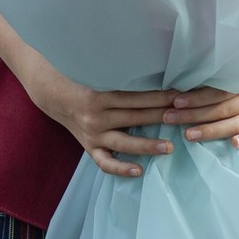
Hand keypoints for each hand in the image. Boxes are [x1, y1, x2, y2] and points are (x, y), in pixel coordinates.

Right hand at [24, 63, 176, 178]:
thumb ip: (121, 75)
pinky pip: (105, 162)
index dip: (160, 96)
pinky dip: (121, 168)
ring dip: (148, 145)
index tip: (182, 95)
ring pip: (124, 142)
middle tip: (186, 117)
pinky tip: (140, 170)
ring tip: (170, 147)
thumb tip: (153, 68)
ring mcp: (92, 134)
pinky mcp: (89, 147)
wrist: (52, 94)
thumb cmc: (80, 79)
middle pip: (135, 117)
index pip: (136, 97)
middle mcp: (96, 116)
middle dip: (162, 116)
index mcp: (100, 95)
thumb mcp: (98, 73)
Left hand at [162, 55, 238, 150]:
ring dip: (210, 130)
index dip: (196, 96)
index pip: (218, 91)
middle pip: (221, 109)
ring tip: (188, 135)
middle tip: (169, 119)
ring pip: (236, 124)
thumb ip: (229, 69)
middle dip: (193, 115)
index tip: (174, 101)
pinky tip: (233, 145)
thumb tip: (196, 69)